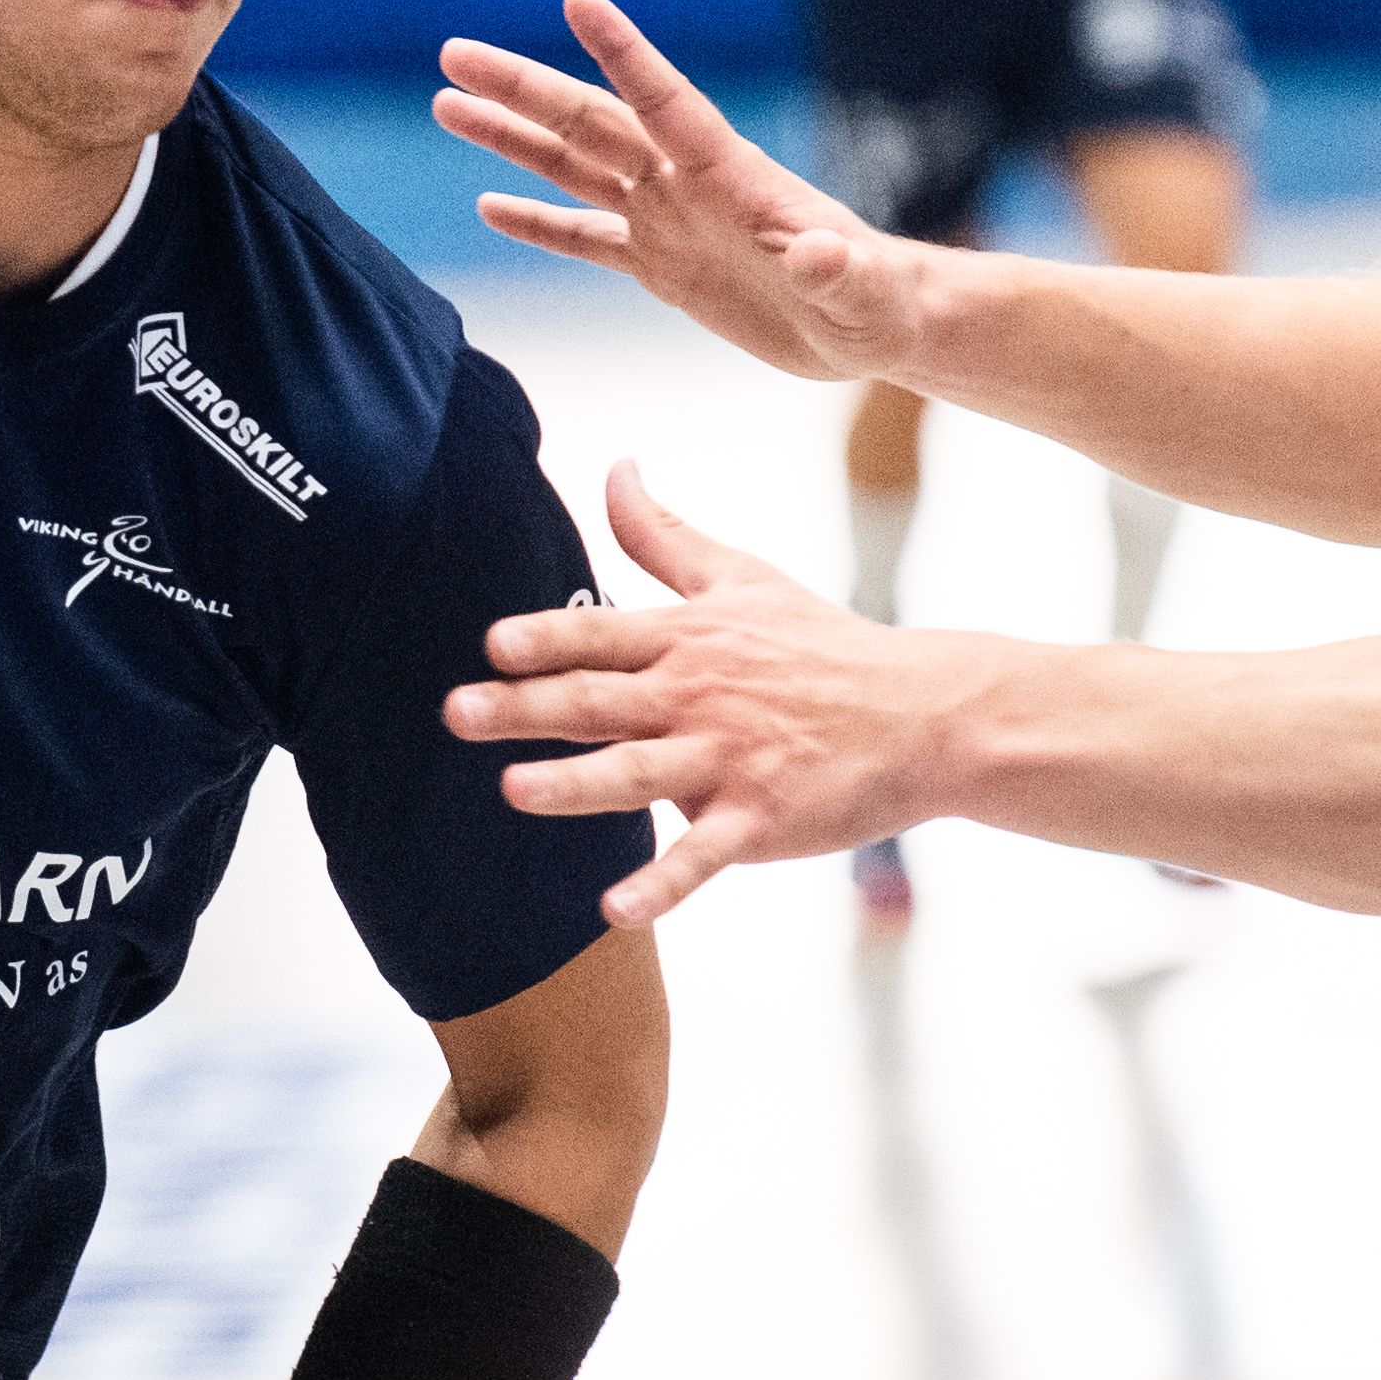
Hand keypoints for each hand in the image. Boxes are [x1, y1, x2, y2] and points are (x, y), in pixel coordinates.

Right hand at [438, 0, 939, 382]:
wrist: (871, 326)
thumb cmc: (876, 300)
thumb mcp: (859, 288)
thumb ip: (835, 269)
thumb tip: (820, 255)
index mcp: (728, 174)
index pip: (664, 100)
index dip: (622, 52)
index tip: (576, 0)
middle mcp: (685, 184)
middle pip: (589, 123)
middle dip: (522, 88)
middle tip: (453, 54)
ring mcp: (667, 220)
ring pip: (572, 168)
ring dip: (511, 138)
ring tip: (447, 104)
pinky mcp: (661, 267)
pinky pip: (585, 238)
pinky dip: (537, 222)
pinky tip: (488, 203)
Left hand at [450, 463, 994, 928]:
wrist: (923, 713)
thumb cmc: (824, 646)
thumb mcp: (742, 578)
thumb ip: (663, 534)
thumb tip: (615, 468)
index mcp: (688, 639)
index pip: (601, 634)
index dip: (546, 637)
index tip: (491, 643)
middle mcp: (699, 696)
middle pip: (599, 700)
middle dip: (525, 707)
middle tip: (457, 712)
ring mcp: (729, 760)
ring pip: (639, 774)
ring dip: (576, 784)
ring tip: (514, 791)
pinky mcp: (760, 818)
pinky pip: (702, 856)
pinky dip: (661, 884)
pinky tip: (613, 911)